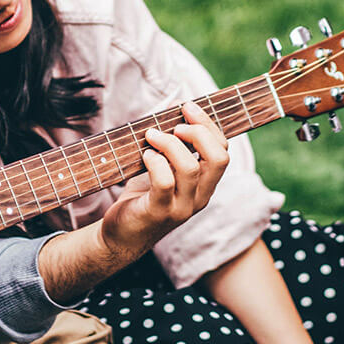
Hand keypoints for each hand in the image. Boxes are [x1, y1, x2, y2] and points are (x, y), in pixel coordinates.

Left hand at [98, 101, 228, 260]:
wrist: (120, 236)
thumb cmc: (142, 197)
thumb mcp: (163, 169)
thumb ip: (172, 147)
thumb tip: (172, 109)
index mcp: (205, 185)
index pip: (223, 150)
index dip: (208, 125)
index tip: (187, 107)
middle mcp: (200, 197)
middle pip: (219, 158)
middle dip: (199, 131)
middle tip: (175, 124)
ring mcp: (181, 207)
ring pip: (191, 168)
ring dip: (170, 144)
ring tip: (151, 136)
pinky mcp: (158, 213)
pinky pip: (164, 182)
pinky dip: (155, 163)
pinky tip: (145, 156)